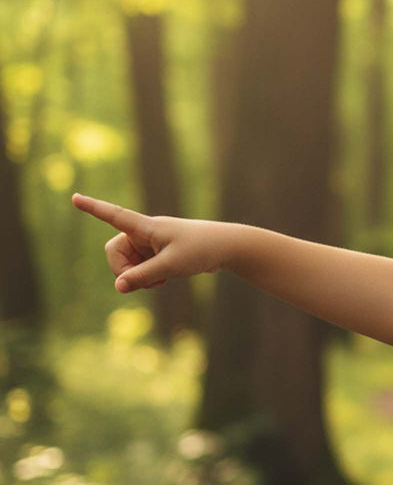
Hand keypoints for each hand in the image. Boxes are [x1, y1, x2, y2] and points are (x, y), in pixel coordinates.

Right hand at [72, 194, 231, 292]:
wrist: (227, 248)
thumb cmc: (200, 250)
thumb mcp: (171, 266)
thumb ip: (144, 276)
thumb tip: (118, 287)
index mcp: (145, 227)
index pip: (114, 215)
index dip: (93, 208)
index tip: (75, 197)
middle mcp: (144, 233)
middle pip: (115, 252)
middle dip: (123, 270)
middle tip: (143, 282)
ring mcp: (151, 244)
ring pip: (128, 264)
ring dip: (138, 276)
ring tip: (159, 281)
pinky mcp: (159, 254)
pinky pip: (141, 268)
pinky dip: (147, 277)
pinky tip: (163, 280)